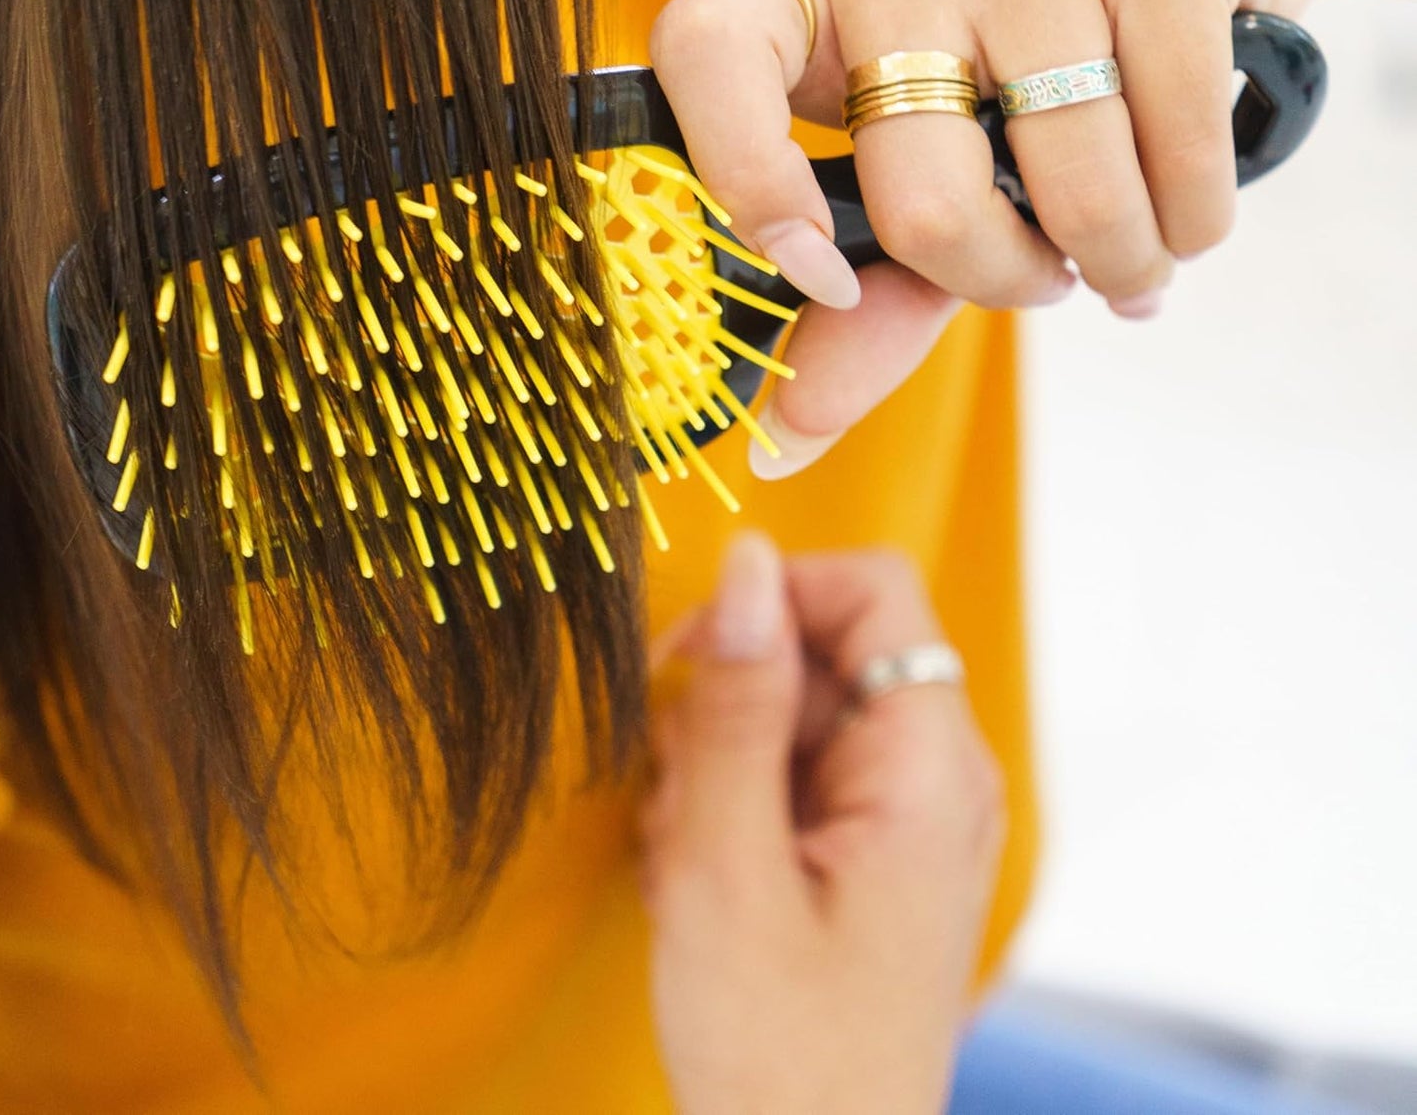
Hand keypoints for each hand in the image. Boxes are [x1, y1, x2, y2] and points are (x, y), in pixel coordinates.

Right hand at [643, 534, 1004, 1114]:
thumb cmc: (782, 1055)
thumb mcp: (728, 868)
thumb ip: (734, 707)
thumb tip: (746, 563)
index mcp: (930, 768)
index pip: (872, 591)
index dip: (777, 598)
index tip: (695, 660)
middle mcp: (936, 776)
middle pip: (823, 654)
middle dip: (731, 706)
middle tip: (682, 802)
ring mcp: (907, 814)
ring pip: (795, 714)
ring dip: (719, 765)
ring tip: (692, 860)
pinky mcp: (872, 847)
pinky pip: (795, 772)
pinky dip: (734, 805)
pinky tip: (707, 876)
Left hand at [651, 0, 1340, 474]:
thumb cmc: (1032, 70)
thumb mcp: (930, 173)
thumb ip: (863, 306)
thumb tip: (784, 446)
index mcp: (803, 1)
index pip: (705, 53)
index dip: (742, 176)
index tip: (817, 276)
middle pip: (923, 199)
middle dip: (1006, 284)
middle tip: (1044, 278)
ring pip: (1070, 187)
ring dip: (1119, 261)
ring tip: (1129, 245)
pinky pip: (1178, 148)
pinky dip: (1193, 220)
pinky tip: (1186, 204)